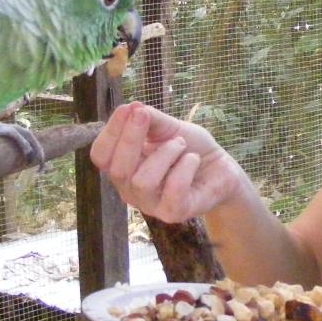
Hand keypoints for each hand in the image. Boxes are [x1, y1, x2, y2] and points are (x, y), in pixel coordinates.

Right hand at [90, 102, 246, 222]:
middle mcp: (131, 190)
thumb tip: (132, 108)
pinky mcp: (174, 213)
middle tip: (147, 116)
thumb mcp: (168, 127)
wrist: (220, 168)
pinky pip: (173, 190)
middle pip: (117, 170)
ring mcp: (151, 205)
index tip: (128, 108)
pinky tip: (192, 159)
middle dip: (131, 138)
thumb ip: (149, 119)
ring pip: (143, 181)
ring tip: (181, 145)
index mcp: (123, 168)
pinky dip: (184, 168)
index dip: (111, 132)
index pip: (101, 156)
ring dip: (166, 153)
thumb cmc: (188, 148)